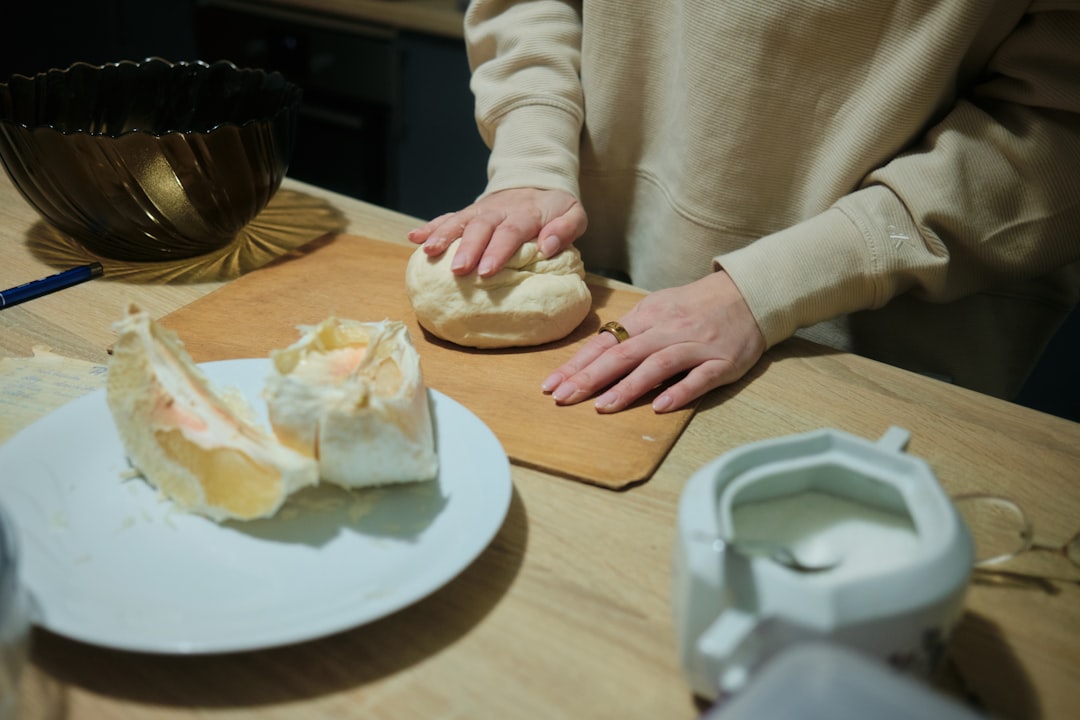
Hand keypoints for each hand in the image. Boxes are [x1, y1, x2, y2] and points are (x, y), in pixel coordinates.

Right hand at [407, 188, 586, 276]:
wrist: (537, 181)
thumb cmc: (556, 208)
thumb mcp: (574, 213)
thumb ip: (566, 229)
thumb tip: (548, 247)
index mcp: (527, 213)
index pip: (511, 232)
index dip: (498, 251)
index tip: (486, 271)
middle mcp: (499, 210)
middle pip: (481, 227)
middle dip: (468, 248)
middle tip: (457, 270)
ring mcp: (481, 210)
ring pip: (460, 221)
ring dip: (443, 236)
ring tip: (428, 252)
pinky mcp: (469, 213)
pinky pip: (448, 217)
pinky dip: (431, 227)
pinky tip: (414, 238)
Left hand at [542, 271, 766, 412]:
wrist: (749, 293)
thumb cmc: (696, 306)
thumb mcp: (659, 309)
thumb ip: (630, 332)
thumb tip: (593, 356)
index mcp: (648, 316)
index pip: (605, 342)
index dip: (577, 365)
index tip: (550, 385)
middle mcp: (667, 329)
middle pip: (623, 353)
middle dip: (590, 377)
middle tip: (564, 398)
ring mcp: (695, 345)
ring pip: (657, 364)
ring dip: (628, 386)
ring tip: (603, 406)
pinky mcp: (722, 361)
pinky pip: (699, 377)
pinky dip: (679, 391)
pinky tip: (659, 407)